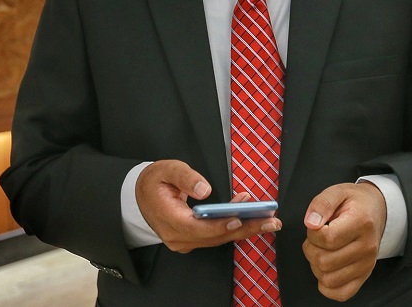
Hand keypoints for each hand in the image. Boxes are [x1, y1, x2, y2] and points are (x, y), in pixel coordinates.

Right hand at [135, 159, 281, 252]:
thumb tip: (205, 190)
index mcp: (169, 220)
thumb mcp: (166, 170)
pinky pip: (215, 235)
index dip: (220, 225)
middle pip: (215, 236)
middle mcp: (178, 237)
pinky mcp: (192, 238)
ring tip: (268, 218)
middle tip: (270, 221)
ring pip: (218, 237)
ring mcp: (185, 240)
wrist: (140, 196)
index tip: (240, 219)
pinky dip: (234, 225)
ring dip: (244, 227)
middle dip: (245, 228)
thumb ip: (185, 178)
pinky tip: (249, 214)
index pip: (198, 228)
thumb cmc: (154, 182)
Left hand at [302, 182, 387, 301]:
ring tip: (322, 250)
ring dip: (316, 266)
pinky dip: (327, 285)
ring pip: (329, 279)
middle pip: (325, 262)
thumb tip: (310, 223)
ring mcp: (367, 265)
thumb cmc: (355, 202)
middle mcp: (367, 247)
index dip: (312, 234)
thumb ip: (322, 204)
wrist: (377, 210)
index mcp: (361, 222)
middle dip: (311, 249)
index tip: (316, 225)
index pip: (327, 239)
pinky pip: (341, 294)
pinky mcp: (364, 276)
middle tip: (317, 239)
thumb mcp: (337, 191)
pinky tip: (327, 268)